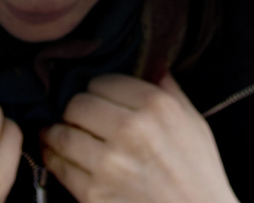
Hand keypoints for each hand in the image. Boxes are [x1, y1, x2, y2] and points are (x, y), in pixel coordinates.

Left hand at [40, 73, 238, 202]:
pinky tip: (57, 154)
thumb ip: (169, 91)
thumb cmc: (199, 174)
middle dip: (75, 109)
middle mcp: (130, 130)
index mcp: (156, 107)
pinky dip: (54, 157)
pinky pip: (59, 166)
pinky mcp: (93, 192)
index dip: (97, 88)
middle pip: (77, 104)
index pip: (102, 81)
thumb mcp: (194, 124)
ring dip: (56, 131)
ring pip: (61, 133)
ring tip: (57, 130)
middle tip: (77, 115)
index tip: (97, 96)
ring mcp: (109, 163)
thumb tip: (150, 64)